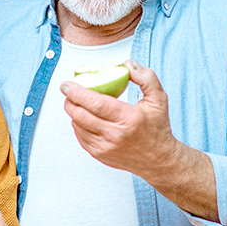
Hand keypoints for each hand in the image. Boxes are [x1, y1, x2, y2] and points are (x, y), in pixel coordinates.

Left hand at [61, 60, 218, 219]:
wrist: (158, 160)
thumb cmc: (157, 128)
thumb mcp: (159, 99)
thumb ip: (146, 77)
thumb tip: (127, 65)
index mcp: (128, 119)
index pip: (95, 103)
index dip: (77, 92)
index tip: (67, 84)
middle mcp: (114, 135)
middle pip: (80, 115)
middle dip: (69, 100)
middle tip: (68, 90)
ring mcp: (105, 147)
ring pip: (78, 125)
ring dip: (73, 111)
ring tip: (76, 101)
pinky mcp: (99, 155)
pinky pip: (80, 136)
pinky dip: (78, 124)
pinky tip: (84, 116)